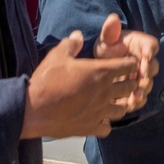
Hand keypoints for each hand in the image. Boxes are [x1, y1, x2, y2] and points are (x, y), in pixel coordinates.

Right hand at [21, 30, 139, 139]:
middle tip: (120, 82)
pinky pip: (107, 128)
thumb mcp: (57, 56)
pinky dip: (105, 124)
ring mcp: (100, 112)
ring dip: (119, 104)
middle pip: (130, 88)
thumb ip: (71, 44)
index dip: (129, 64)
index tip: (124, 64)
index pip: (129, 66)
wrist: (33, 110)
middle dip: (129, 83)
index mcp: (100, 72)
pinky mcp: (91, 128)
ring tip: (110, 101)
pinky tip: (97, 118)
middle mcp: (105, 92)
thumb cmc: (46, 81)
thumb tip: (78, 35)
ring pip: (123, 109)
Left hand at [94, 14, 157, 110]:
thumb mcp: (106, 40)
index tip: (145, 57)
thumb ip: (109, 31)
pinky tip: (129, 106)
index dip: (150, 52)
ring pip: (148, 84)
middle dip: (147, 74)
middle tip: (141, 79)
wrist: (102, 67)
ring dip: (143, 90)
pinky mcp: (136, 91)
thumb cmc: (108, 49)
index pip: (151, 46)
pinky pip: (141, 97)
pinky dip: (136, 102)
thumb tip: (112, 18)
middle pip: (153, 67)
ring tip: (134, 97)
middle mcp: (145, 62)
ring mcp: (142, 77)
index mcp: (140, 45)